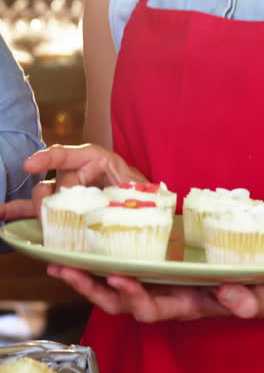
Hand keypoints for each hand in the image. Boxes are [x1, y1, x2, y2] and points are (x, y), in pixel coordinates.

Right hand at [0, 143, 146, 220]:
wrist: (149, 211)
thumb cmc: (145, 195)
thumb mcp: (139, 189)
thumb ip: (126, 189)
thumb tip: (103, 201)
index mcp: (97, 160)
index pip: (68, 155)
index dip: (48, 159)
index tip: (30, 166)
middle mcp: (78, 173)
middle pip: (54, 182)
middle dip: (50, 200)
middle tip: (54, 217)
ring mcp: (68, 191)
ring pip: (42, 196)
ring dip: (32, 208)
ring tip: (20, 216)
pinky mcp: (62, 208)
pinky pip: (38, 209)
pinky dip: (20, 212)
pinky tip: (3, 216)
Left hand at [47, 265, 263, 321]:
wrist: (247, 279)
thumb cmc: (248, 288)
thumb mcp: (253, 295)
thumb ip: (246, 301)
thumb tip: (231, 294)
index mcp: (181, 305)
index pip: (150, 308)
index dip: (132, 297)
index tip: (117, 277)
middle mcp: (161, 297)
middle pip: (117, 302)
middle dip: (89, 288)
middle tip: (64, 269)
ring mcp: (153, 282)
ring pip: (110, 287)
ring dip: (84, 276)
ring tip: (58, 261)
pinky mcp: (151, 266)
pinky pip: (118, 267)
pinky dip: (97, 261)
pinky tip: (81, 245)